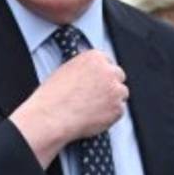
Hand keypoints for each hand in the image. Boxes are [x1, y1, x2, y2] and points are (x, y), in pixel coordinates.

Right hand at [10, 50, 128, 160]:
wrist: (51, 116)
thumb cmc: (54, 96)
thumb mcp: (67, 70)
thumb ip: (86, 69)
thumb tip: (93, 74)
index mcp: (95, 57)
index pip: (108, 62)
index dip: (102, 74)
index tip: (98, 82)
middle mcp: (108, 71)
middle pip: (118, 76)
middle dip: (111, 85)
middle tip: (98, 96)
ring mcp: (116, 90)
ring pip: (121, 94)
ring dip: (112, 100)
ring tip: (93, 108)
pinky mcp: (118, 108)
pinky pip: (119, 111)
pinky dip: (110, 115)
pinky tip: (95, 117)